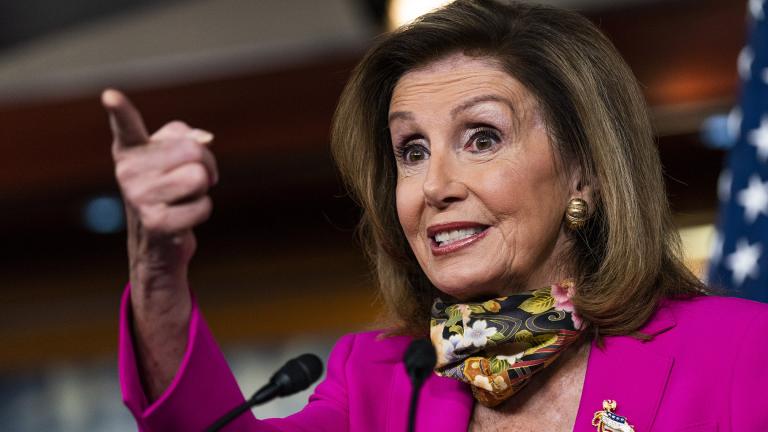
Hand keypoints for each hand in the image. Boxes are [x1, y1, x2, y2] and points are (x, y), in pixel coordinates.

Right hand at [103, 89, 216, 289]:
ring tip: (184, 197)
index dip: (120, 110)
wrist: (157, 240)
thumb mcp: (173, 157)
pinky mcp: (156, 223)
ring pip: (199, 178)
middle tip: (193, 178)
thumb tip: (203, 139)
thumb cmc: (168, 188)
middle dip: (206, 164)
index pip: (126, 125)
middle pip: (194, 151)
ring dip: (203, 189)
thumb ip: (186, 136)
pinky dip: (202, 210)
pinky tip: (183, 217)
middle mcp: (128, 171)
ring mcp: (139, 198)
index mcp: (130, 150)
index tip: (110, 96)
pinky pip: (203, 206)